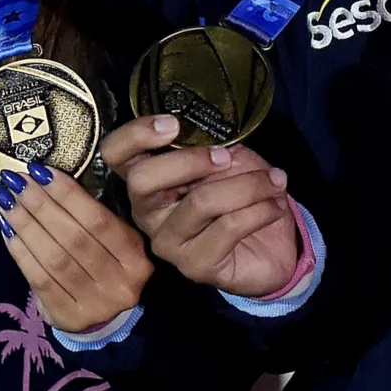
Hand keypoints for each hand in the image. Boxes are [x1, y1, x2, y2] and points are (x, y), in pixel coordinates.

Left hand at [0, 163, 150, 333]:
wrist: (112, 324)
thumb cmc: (109, 269)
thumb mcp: (117, 243)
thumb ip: (94, 218)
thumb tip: (48, 180)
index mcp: (136, 258)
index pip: (98, 220)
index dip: (67, 194)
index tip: (40, 170)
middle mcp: (119, 283)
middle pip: (73, 238)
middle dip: (40, 205)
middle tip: (15, 181)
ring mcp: (94, 304)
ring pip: (54, 258)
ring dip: (25, 225)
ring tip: (5, 200)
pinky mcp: (68, 318)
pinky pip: (39, 279)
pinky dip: (20, 251)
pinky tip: (7, 230)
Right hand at [99, 117, 302, 297]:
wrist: (274, 244)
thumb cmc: (241, 194)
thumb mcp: (227, 159)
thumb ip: (209, 144)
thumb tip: (208, 132)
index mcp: (148, 181)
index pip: (116, 154)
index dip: (136, 135)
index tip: (173, 124)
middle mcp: (147, 213)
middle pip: (143, 180)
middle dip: (191, 160)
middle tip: (228, 158)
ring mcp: (168, 243)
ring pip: (200, 202)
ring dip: (247, 185)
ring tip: (274, 181)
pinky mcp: (195, 266)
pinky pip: (228, 227)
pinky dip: (259, 209)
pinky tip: (274, 206)